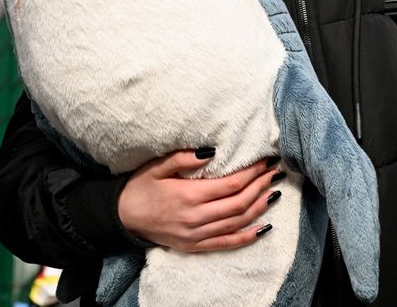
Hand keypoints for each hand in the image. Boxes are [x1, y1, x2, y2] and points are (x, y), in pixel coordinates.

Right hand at [117, 150, 281, 251]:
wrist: (121, 217)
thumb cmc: (140, 187)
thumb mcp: (157, 166)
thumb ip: (184, 158)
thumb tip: (211, 150)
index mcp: (189, 196)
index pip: (232, 184)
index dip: (253, 172)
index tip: (266, 160)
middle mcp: (195, 218)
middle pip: (239, 203)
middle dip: (261, 186)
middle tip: (275, 172)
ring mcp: (195, 235)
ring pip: (236, 222)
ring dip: (259, 207)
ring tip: (275, 191)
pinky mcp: (194, 246)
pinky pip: (226, 243)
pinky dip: (247, 236)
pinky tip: (264, 227)